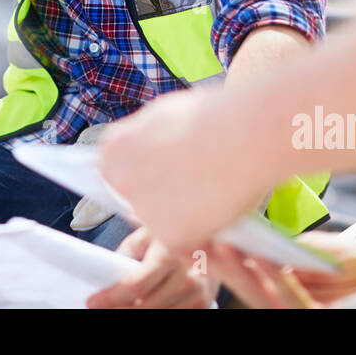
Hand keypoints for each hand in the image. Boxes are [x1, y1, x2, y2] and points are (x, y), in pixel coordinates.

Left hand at [86, 227, 216, 308]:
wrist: (217, 234)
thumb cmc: (178, 229)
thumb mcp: (150, 231)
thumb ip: (128, 252)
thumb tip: (106, 272)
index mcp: (171, 250)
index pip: (135, 284)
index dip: (111, 297)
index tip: (93, 301)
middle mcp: (189, 274)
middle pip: (145, 306)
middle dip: (118, 308)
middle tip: (102, 306)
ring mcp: (200, 292)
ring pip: (160, 314)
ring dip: (136, 311)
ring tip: (123, 305)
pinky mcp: (206, 303)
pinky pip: (176, 315)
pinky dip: (158, 311)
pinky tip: (145, 304)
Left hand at [98, 86, 266, 253]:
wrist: (242, 134)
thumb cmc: (211, 118)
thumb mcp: (162, 115)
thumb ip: (145, 139)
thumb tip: (145, 147)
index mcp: (114, 149)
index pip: (118, 173)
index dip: (146, 176)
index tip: (165, 175)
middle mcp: (120, 182)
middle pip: (135, 200)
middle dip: (160, 197)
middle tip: (193, 183)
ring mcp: (142, 211)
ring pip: (160, 222)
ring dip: (180, 215)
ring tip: (210, 190)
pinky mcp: (168, 237)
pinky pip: (183, 239)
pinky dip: (200, 229)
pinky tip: (216, 204)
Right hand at [210, 232, 355, 307]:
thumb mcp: (333, 252)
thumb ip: (298, 247)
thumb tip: (260, 231)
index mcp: (296, 288)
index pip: (254, 273)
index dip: (228, 256)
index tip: (209, 234)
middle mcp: (297, 304)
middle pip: (251, 288)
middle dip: (223, 265)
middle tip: (199, 241)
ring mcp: (307, 314)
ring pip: (264, 298)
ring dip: (239, 271)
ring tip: (220, 246)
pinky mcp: (321, 319)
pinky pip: (293, 302)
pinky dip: (273, 279)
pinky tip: (260, 259)